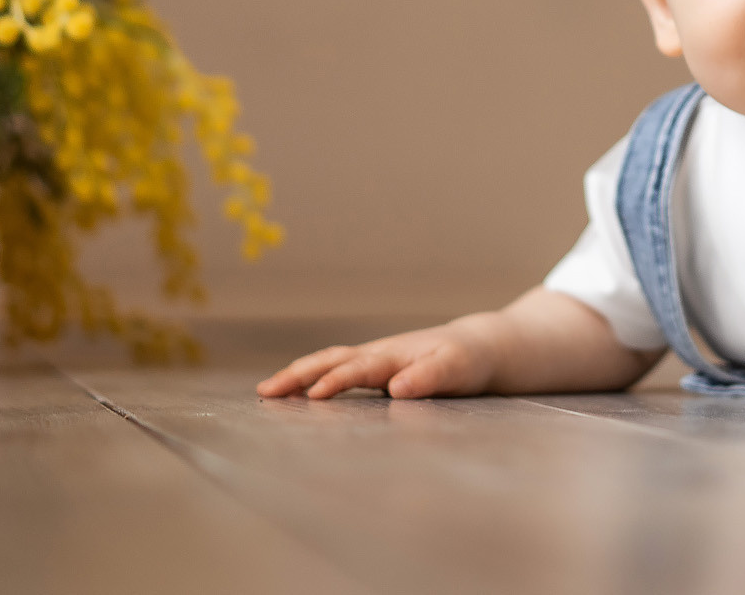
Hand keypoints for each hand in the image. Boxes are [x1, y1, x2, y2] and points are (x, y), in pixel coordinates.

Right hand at [256, 319, 500, 399]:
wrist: (477, 347)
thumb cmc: (467, 360)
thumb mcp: (457, 369)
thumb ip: (429, 377)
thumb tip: (396, 389)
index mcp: (395, 355)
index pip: (360, 368)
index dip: (337, 381)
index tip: (315, 396)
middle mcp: (378, 354)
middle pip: (332, 360)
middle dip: (299, 375)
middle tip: (266, 392)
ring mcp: (374, 360)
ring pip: (330, 363)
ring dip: (299, 375)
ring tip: (268, 392)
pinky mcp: (375, 369)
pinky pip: (337, 370)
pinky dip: (312, 378)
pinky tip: (296, 394)